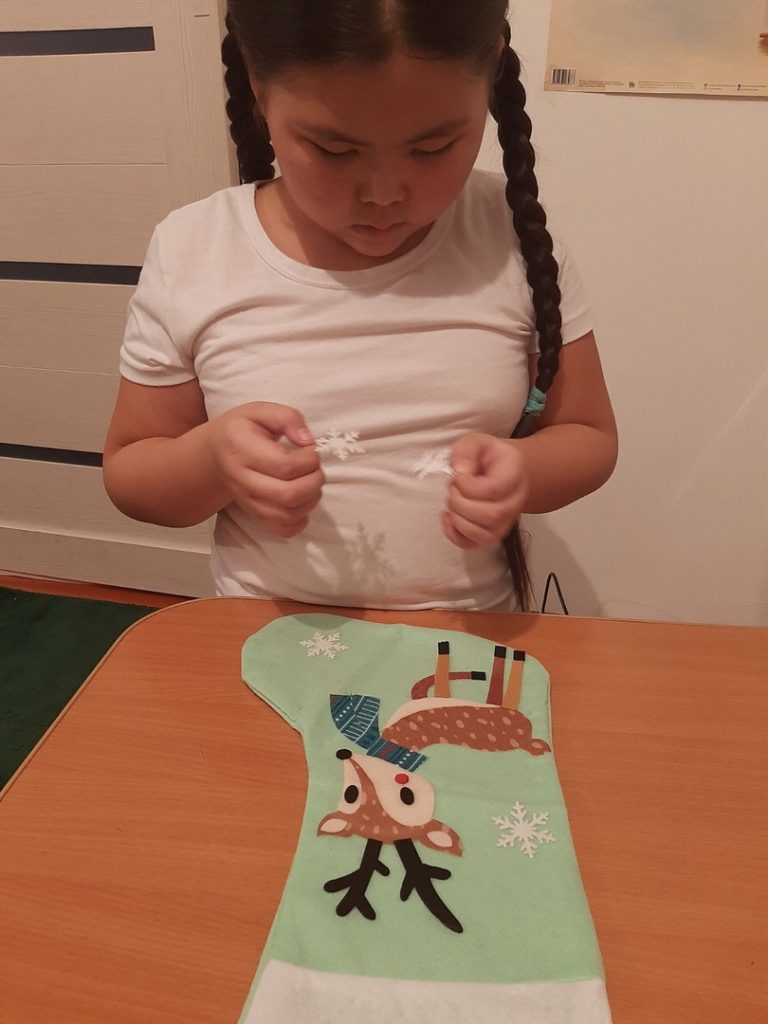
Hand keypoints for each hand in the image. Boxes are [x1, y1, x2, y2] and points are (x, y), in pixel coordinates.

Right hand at [206, 402, 322, 537]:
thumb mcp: (261, 410)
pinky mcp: (255, 515)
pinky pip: (282, 530)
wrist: (216, 454)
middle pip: (287, 495)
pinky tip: (302, 501)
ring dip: (311, 500)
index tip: (311, 449)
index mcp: (242, 449)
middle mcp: (242, 479)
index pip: (284, 465)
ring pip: (287, 515)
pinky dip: (300, 521)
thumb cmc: (243, 429)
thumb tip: (307, 442)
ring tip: (311, 482)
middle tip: (316, 468)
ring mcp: (248, 501)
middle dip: (314, 482)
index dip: (309, 459)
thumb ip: (287, 419)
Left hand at [441, 434, 528, 548]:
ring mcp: (504, 523)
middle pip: (489, 515)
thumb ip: (467, 449)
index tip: (458, 475)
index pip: (493, 490)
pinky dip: (453, 534)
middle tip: (453, 487)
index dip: (467, 485)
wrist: (502, 471)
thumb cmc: (488, 456)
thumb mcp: (477, 441)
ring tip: (454, 499)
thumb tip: (460, 470)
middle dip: (460, 501)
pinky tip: (447, 516)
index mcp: (514, 476)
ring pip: (481, 534)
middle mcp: (514, 503)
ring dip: (457, 518)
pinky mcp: (490, 534)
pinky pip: (471, 544)